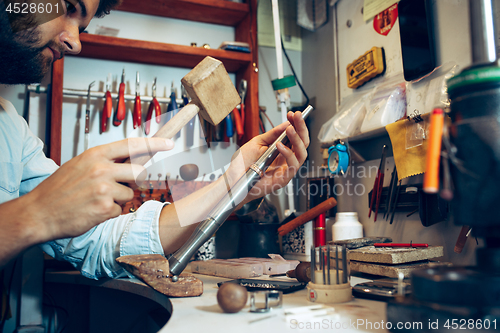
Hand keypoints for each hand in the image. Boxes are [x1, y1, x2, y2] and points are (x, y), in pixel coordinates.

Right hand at [24, 138, 173, 240]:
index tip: (169, 143)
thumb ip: (106, 161)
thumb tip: (132, 159)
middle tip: (117, 186)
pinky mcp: (105, 208)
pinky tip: (92, 210)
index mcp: (95, 155)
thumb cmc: (59, 189)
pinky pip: (119, 209)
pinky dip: (109, 212)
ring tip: (95, 200)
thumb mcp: (80, 165)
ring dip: (118, 199)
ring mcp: (104, 189)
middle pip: (139, 172)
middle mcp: (101, 169)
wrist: (38, 213)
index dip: (154, 144)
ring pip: (130, 194)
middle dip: (134, 181)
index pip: (132, 145)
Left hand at [227, 111, 309, 203]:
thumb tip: (286, 123)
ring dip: (297, 140)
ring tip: (290, 129)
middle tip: (297, 117)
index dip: (297, 125)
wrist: (233, 179)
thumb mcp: (257, 143)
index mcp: (282, 150)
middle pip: (303, 144)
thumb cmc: (244, 164)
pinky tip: (280, 145)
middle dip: (301, 128)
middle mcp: (287, 159)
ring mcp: (286, 170)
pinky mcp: (283, 179)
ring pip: (301, 154)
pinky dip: (288, 154)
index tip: (294, 114)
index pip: (296, 136)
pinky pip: (292, 166)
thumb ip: (272, 134)